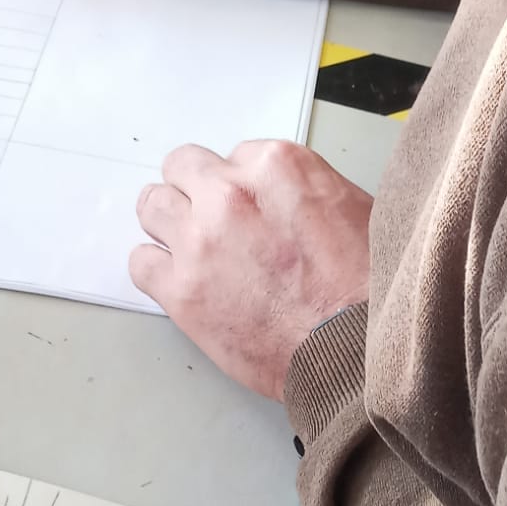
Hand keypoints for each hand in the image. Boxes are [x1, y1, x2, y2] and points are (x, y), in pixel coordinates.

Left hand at [132, 142, 371, 398]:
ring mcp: (200, 241)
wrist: (353, 350)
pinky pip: (141, 262)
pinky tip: (182, 281)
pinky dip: (158, 269)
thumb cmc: (365, 290)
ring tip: (191, 248)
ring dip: (169, 223)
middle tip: (214, 220)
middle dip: (197, 190)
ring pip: (152, 206)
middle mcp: (230, 196)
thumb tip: (280, 201)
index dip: (243, 185)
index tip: (252, 209)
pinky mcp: (181, 290)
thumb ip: (302, 191)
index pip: (235, 156)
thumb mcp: (352, 209)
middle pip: (183, 168)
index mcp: (276, 167)